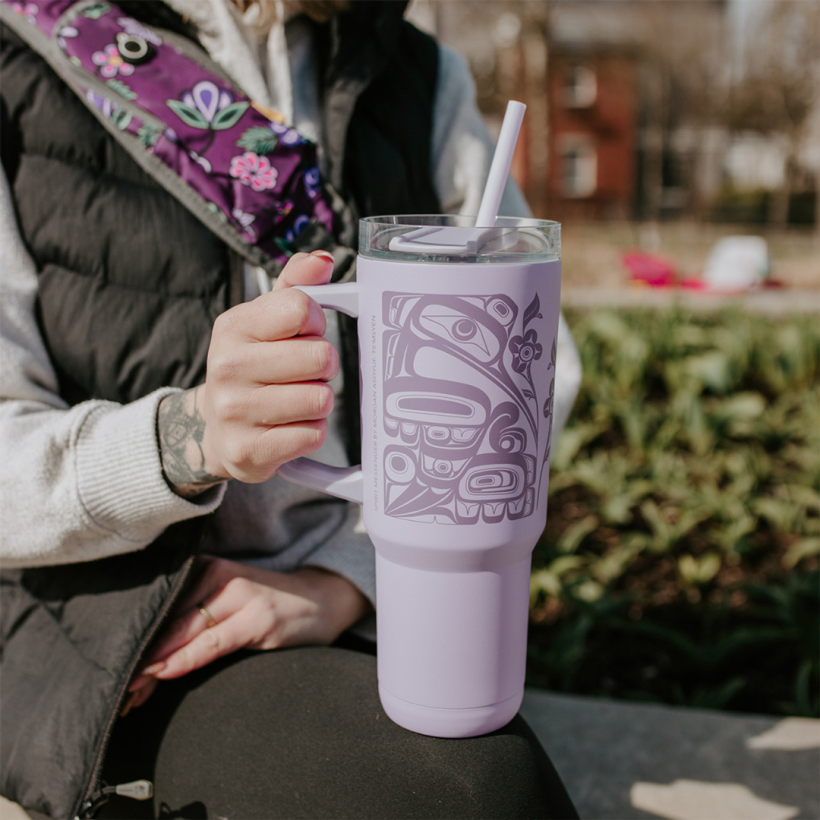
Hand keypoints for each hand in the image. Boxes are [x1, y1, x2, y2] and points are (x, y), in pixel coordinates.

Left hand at [122, 556, 369, 714]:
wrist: (321, 599)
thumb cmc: (269, 604)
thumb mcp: (227, 603)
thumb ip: (194, 617)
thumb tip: (147, 652)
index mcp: (206, 568)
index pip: (161, 607)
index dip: (136, 639)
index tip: (114, 666)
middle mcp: (218, 574)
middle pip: (167, 620)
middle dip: (141, 656)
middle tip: (116, 685)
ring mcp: (239, 594)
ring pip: (182, 632)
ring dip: (153, 664)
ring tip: (131, 691)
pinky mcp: (257, 616)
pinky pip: (210, 642)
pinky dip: (184, 658)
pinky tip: (161, 671)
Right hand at [157, 250, 337, 497]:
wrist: (218, 428)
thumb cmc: (255, 366)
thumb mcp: (266, 320)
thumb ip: (297, 284)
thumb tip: (322, 261)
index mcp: (233, 327)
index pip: (302, 308)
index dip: (317, 323)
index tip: (305, 334)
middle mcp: (227, 367)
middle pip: (320, 357)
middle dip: (324, 367)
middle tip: (306, 374)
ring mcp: (234, 413)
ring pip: (320, 399)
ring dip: (319, 401)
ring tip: (296, 400)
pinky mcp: (249, 452)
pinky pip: (311, 435)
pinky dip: (311, 432)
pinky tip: (291, 426)